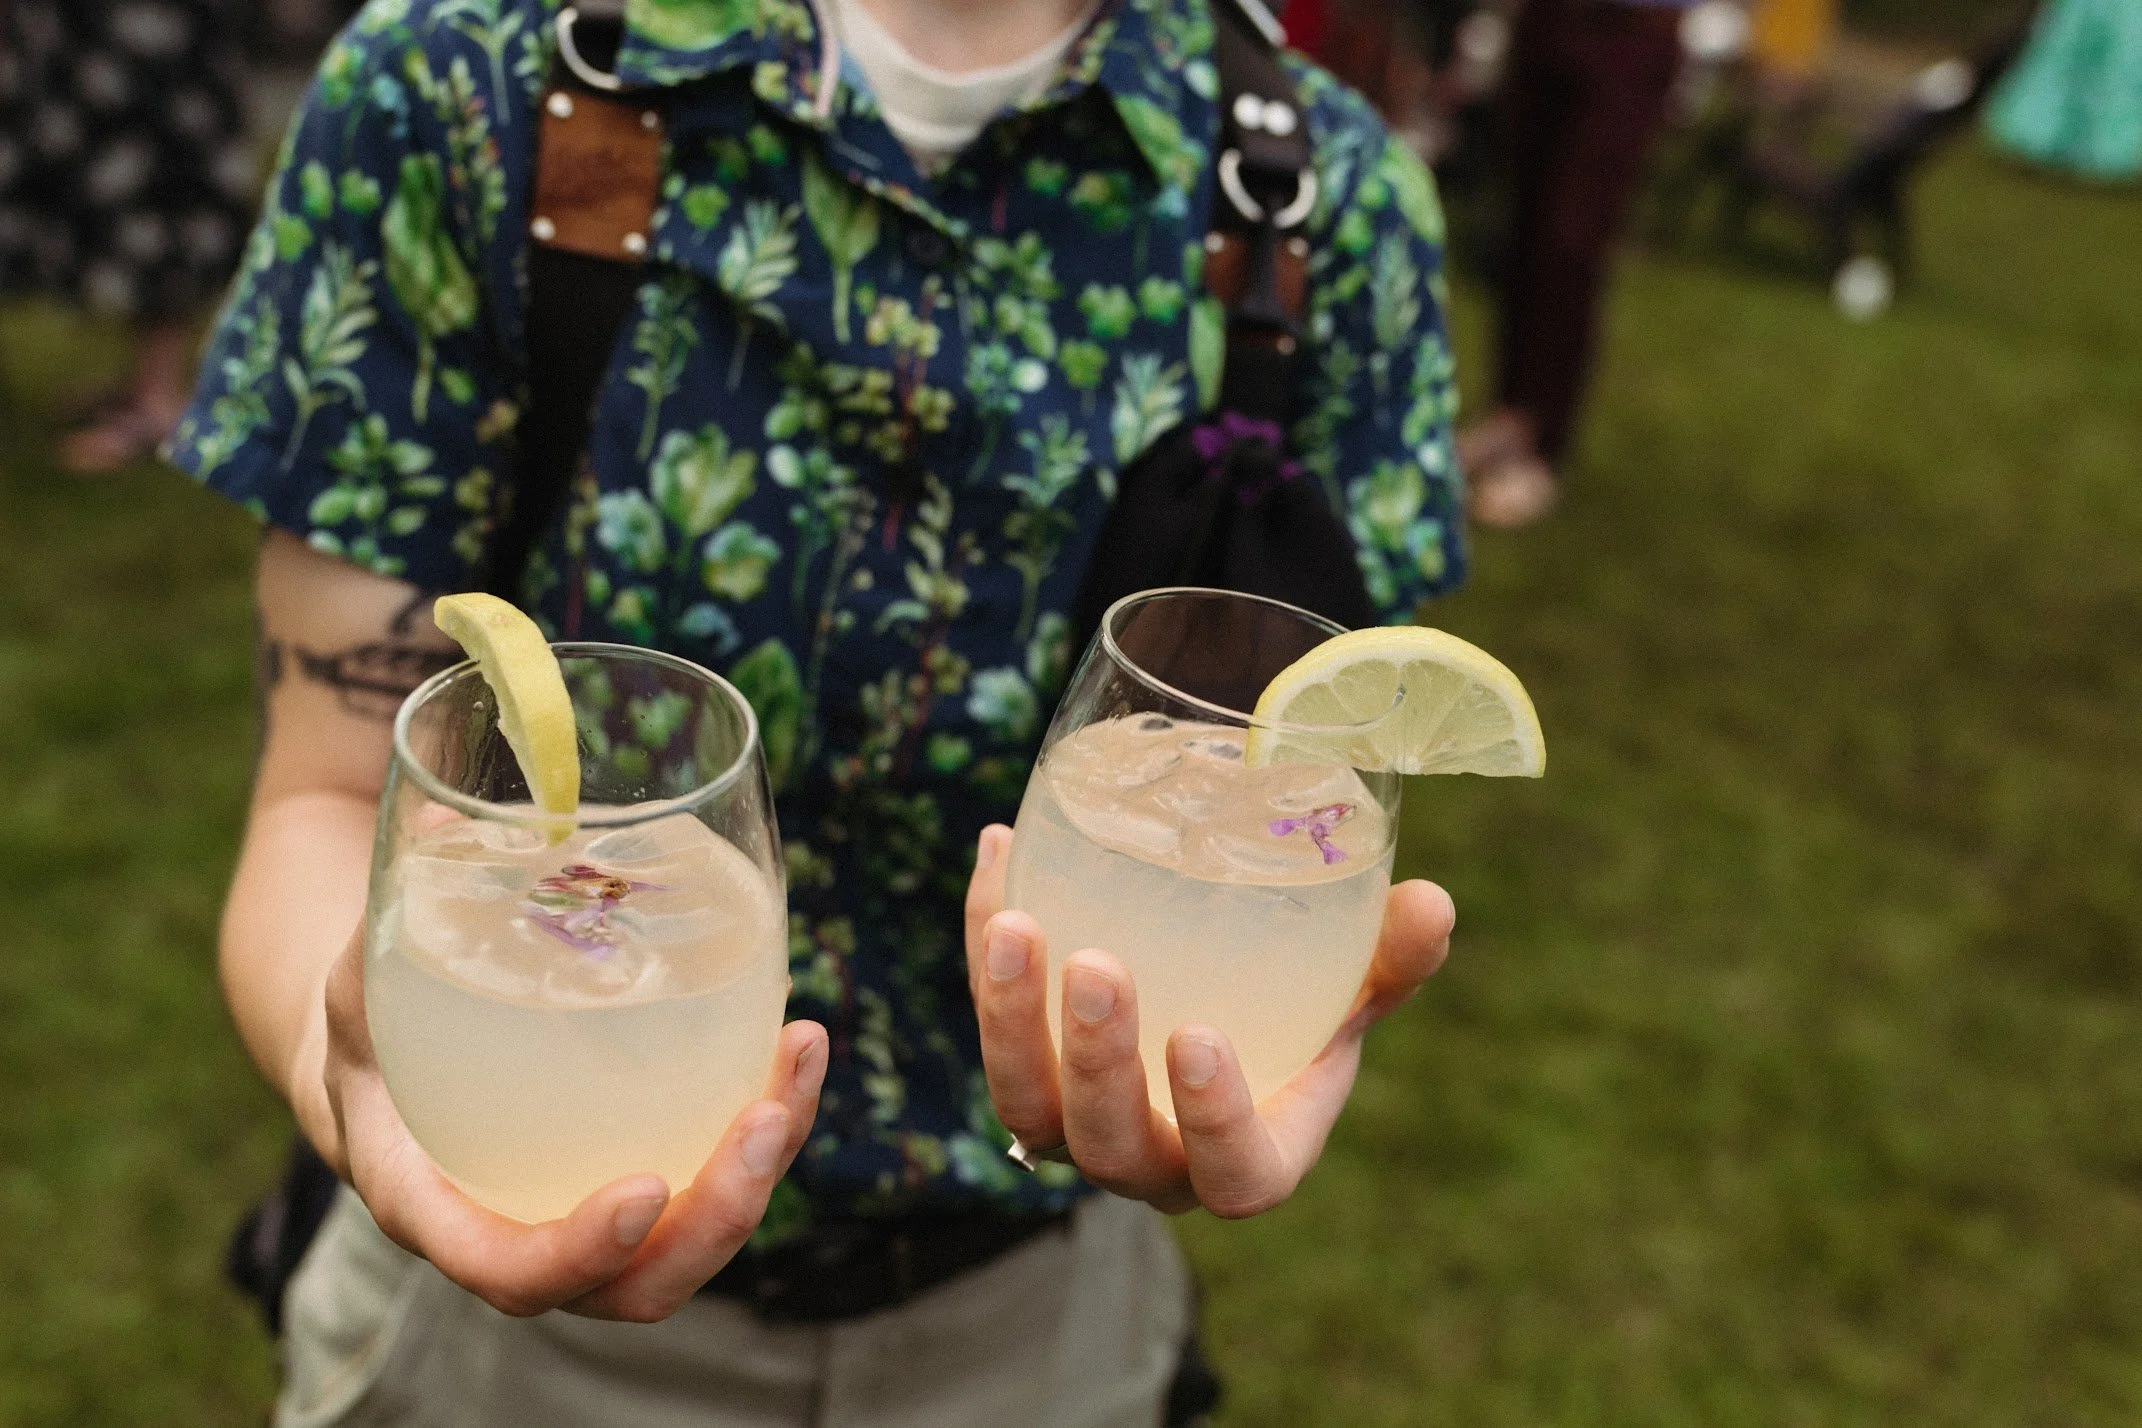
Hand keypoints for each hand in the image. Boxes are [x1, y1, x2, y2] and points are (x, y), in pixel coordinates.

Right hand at [301, 925, 826, 1320]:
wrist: (386, 1060)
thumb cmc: (370, 1019)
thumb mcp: (364, 970)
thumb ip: (396, 916)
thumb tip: (443, 818)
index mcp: (434, 1200)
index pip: (506, 1266)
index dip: (576, 1252)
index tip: (643, 1192)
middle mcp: (520, 1229)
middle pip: (633, 1284)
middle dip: (715, 1219)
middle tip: (765, 1120)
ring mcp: (587, 1215)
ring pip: (691, 1240)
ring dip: (760, 1170)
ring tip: (801, 1059)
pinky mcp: (640, 1173)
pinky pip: (712, 1178)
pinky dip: (765, 1123)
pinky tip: (798, 1039)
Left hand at [963, 824, 1453, 1216]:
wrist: (1217, 991)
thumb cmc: (1298, 1009)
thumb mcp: (1351, 988)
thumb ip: (1390, 958)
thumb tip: (1433, 905)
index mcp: (1248, 1159)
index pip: (1232, 1176)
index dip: (1212, 1124)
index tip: (1199, 1037)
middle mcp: (1151, 1162)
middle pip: (1109, 1144)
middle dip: (1098, 1062)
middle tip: (1097, 964)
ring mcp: (1073, 1127)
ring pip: (1024, 1103)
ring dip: (1011, 1016)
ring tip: (1020, 922)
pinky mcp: (1020, 1067)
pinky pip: (990, 1016)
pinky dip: (985, 939)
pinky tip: (999, 850)